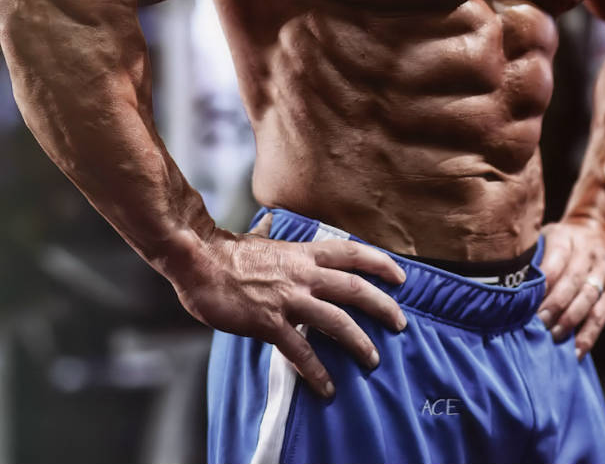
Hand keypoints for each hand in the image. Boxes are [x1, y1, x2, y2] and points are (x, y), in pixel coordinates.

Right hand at [172, 226, 406, 397]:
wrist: (199, 260)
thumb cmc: (225, 252)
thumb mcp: (257, 237)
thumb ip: (271, 234)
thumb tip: (270, 222)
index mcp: (302, 253)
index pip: (351, 253)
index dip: (379, 263)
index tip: (400, 275)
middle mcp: (303, 274)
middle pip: (354, 288)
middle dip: (382, 305)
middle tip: (400, 322)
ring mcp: (288, 299)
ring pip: (336, 320)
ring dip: (358, 342)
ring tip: (373, 360)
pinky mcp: (270, 322)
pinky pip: (300, 351)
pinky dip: (316, 371)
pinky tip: (327, 387)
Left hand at [538, 220, 604, 359]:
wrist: (599, 233)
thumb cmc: (561, 241)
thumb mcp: (545, 237)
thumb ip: (533, 257)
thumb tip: (509, 285)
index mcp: (565, 238)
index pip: (554, 263)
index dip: (543, 285)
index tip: (527, 303)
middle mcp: (587, 254)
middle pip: (572, 281)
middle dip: (554, 306)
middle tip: (537, 324)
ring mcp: (602, 272)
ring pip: (588, 298)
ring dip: (570, 321)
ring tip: (553, 336)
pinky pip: (601, 315)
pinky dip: (589, 335)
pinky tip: (576, 350)